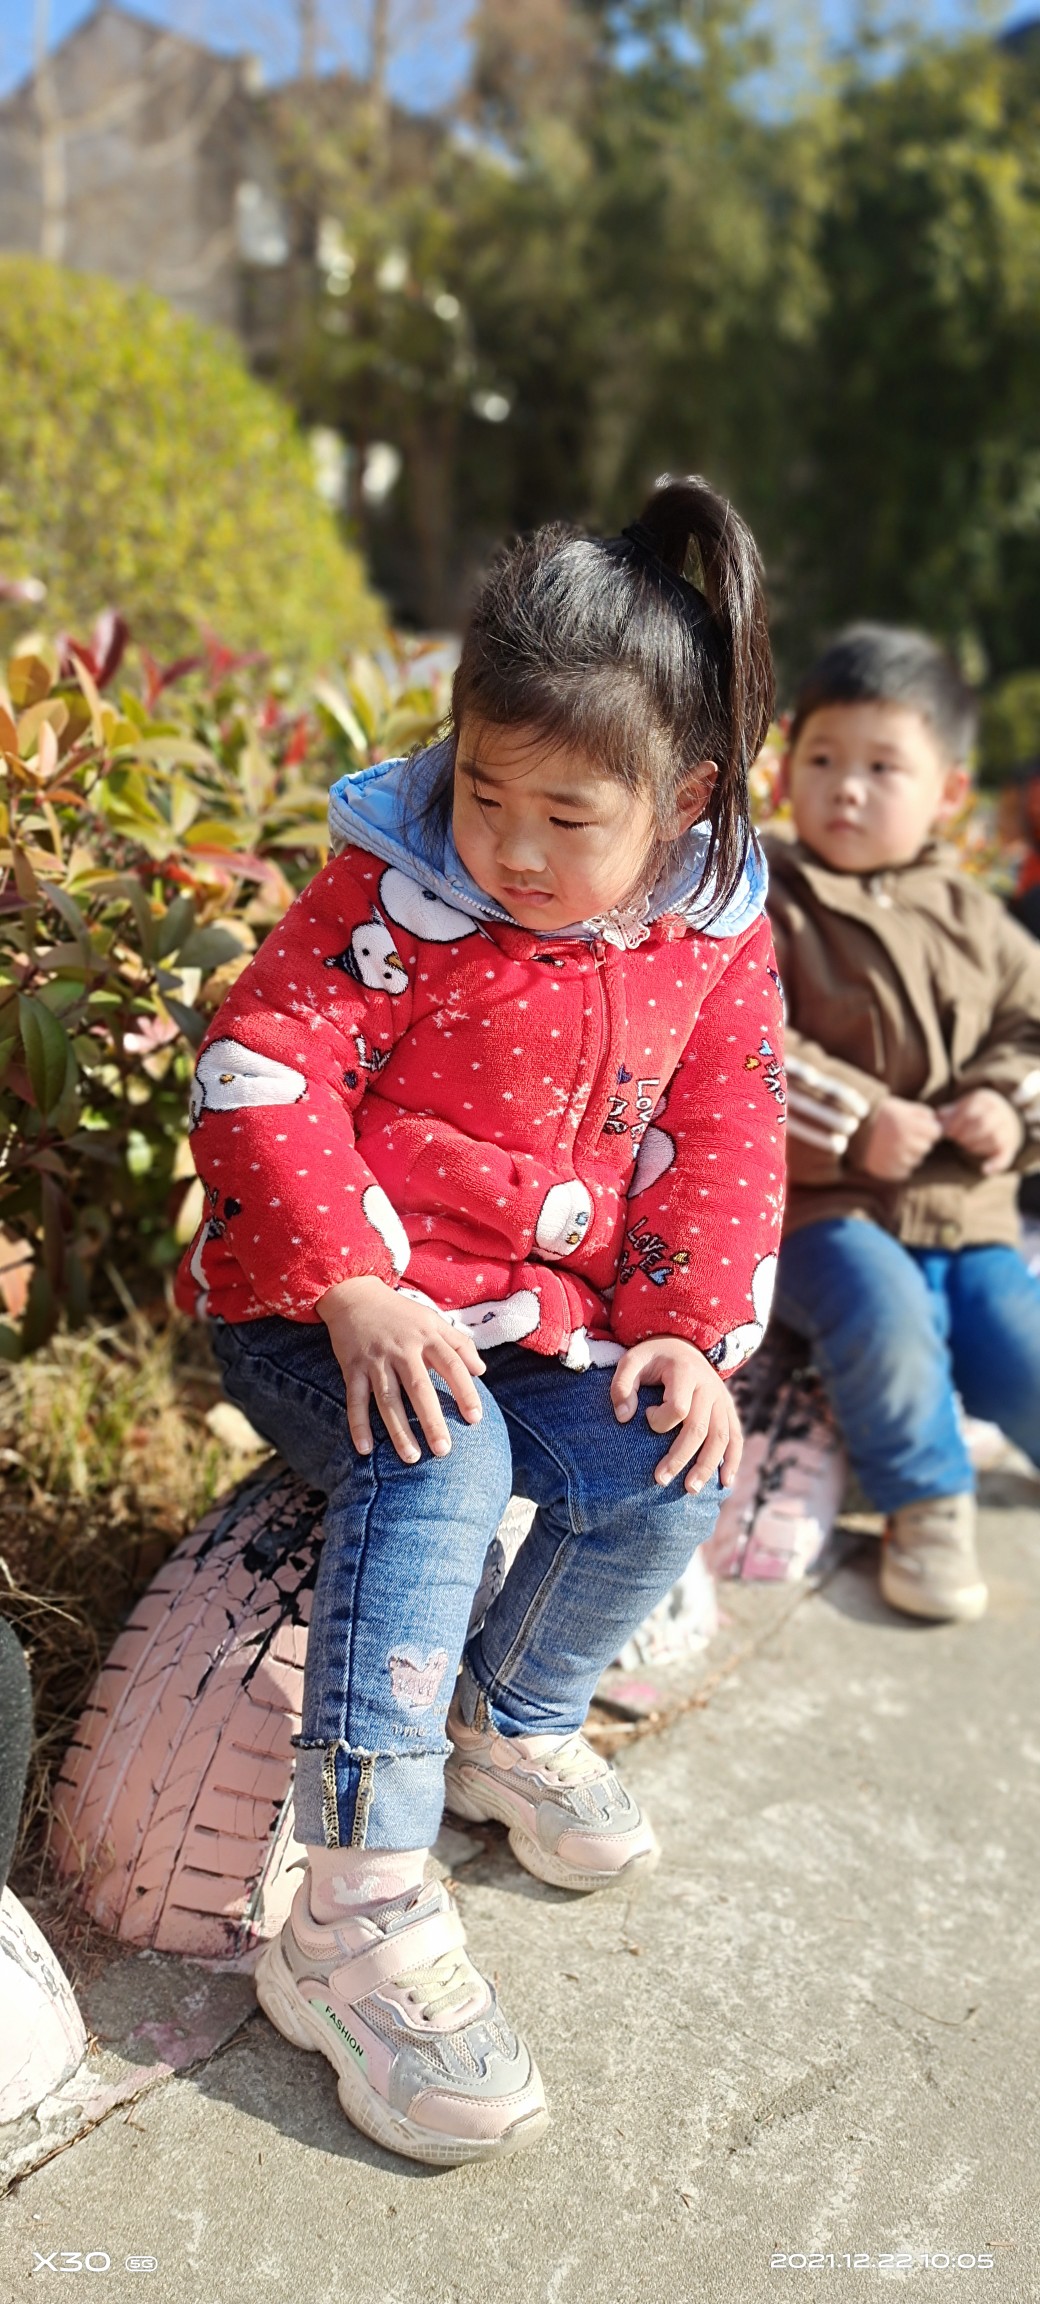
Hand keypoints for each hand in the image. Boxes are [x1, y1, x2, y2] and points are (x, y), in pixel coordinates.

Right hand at [316, 1275, 485, 1463]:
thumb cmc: (400, 1313)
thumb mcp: (432, 1319)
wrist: (354, 1295)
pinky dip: (358, 1424)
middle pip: (419, 1388)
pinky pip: (355, 1400)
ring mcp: (375, 1360)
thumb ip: (459, 1343)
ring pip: (387, 1399)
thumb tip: (481, 1371)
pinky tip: (364, 1449)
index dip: (465, 1392)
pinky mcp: (351, 1367)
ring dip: (398, 1430)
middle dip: (431, 1420)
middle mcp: (401, 1349)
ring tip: (411, 1457)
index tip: (476, 1419)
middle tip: (443, 1450)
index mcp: (426, 1336)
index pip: (451, 1365)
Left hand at [611, 1337, 742, 1493]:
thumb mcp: (632, 1361)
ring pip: (721, 1438)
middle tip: (660, 1480)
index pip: (678, 1408)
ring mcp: (722, 1400)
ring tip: (690, 1490)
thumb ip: (622, 1386)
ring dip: (707, 1466)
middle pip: (699, 1429)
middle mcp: (709, 1387)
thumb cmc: (652, 1358)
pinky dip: (732, 1460)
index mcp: (685, 1373)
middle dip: (680, 1458)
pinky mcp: (728, 1409)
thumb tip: (624, 1418)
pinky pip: (735, 1437)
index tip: (645, 1417)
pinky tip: (725, 1483)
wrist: (683, 1344)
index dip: (660, 1420)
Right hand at [858, 1097, 942, 1180]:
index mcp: (910, 1124)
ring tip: (894, 1145)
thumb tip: (936, 1122)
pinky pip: (904, 1172)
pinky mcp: (887, 1171)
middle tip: (902, 1135)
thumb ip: (922, 1113)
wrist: (849, 1128)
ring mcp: (896, 1158)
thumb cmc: (877, 1113)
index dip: (928, 1128)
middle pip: (926, 1147)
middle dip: (918, 1141)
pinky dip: (900, 1166)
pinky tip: (889, 1156)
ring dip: (909, 1154)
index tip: (917, 1127)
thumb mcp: (900, 1105)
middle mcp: (905, 1143)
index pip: (936, 1132)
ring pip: (916, 1160)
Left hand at [937, 1088, 1023, 1175]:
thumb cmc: (974, 1112)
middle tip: (955, 1140)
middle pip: (982, 1124)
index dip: (955, 1124)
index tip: (947, 1132)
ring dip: (974, 1146)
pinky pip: (1005, 1155)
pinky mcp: (1010, 1146)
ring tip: (965, 1145)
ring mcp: (1007, 1130)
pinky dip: (996, 1164)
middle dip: (964, 1135)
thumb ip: (948, 1113)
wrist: (1003, 1117)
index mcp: (986, 1100)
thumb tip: (935, 1121)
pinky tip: (984, 1169)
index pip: (970, 1111)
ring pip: (993, 1139)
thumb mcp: (962, 1106)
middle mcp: (1000, 1113)